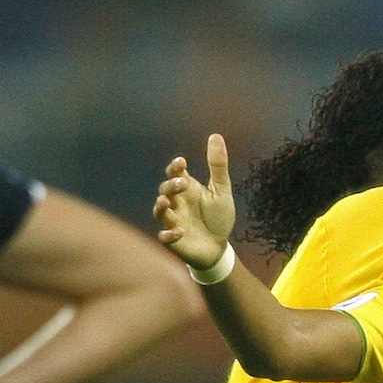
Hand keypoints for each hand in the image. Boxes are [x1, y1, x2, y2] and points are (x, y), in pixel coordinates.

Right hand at [154, 133, 236, 269]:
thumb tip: (215, 135)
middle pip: (165, 190)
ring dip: (162, 207)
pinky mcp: (173, 240)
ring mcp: (173, 221)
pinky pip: (165, 237)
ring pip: (160, 212)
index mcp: (187, 189)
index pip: (175, 174)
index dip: (175, 167)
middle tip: (182, 183)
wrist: (218, 247)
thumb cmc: (218, 217)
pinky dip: (169, 234)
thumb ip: (217, 165)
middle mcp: (176, 203)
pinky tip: (179, 232)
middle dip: (171, 186)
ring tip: (166, 202)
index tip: (181, 162)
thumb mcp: (222, 190)